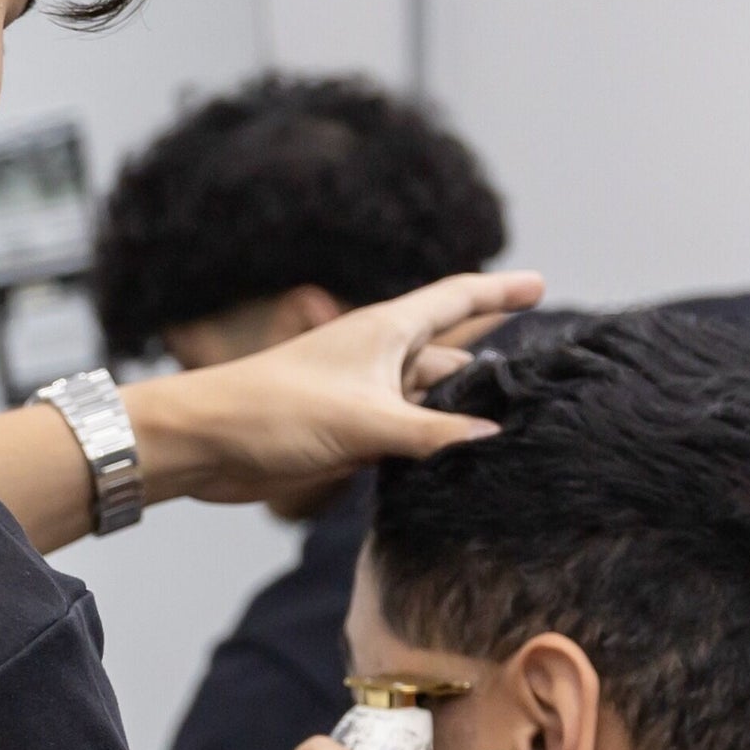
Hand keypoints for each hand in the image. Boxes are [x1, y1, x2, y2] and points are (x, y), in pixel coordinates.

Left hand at [134, 271, 544, 508]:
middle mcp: (380, 359)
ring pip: (430, 402)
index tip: (539, 284)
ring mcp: (366, 398)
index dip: (499, 292)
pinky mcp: (349, 434)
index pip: (457, 300)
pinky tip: (458, 465)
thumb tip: (493, 437)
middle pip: (451, 358)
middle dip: (491, 372)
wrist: (206, 444)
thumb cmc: (275, 411)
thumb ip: (431, 431)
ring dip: (461, 416)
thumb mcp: (364, 421)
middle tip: (544, 391)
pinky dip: (431, 447)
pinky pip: (406, 436)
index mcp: (386, 332)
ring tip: (514, 433)